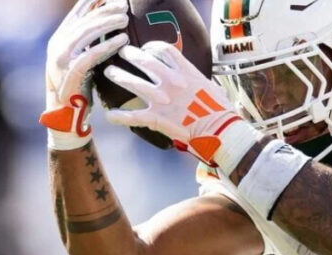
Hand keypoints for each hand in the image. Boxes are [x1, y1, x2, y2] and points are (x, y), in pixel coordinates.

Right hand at [41, 0, 128, 148]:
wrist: (65, 113)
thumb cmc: (78, 85)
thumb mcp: (80, 58)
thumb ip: (88, 42)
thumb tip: (107, 23)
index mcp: (60, 38)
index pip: (77, 13)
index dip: (93, 2)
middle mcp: (58, 44)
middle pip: (84, 20)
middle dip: (105, 10)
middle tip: (124, 5)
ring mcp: (62, 57)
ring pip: (86, 33)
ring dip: (108, 24)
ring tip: (125, 19)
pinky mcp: (71, 71)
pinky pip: (92, 54)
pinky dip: (108, 45)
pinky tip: (123, 40)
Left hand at [103, 43, 260, 167]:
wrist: (220, 132)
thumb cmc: (221, 111)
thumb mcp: (210, 87)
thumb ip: (195, 80)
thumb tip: (191, 79)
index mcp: (186, 72)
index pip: (164, 50)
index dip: (152, 46)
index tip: (146, 48)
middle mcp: (171, 82)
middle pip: (144, 61)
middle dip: (130, 55)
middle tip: (123, 53)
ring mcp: (162, 100)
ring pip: (133, 82)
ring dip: (119, 75)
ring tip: (110, 72)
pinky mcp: (157, 119)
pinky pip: (132, 116)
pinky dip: (119, 116)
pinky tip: (110, 115)